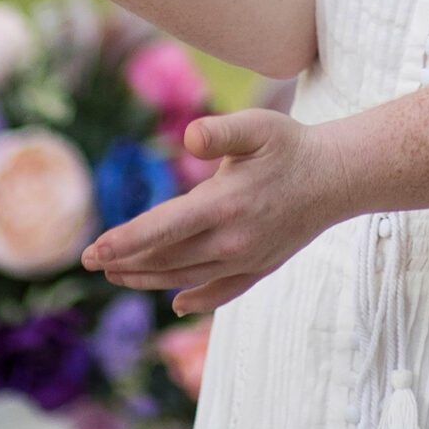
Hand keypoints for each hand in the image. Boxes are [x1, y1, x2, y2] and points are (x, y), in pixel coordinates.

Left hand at [81, 110, 348, 316]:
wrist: (338, 177)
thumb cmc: (292, 145)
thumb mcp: (257, 125)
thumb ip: (220, 130)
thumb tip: (189, 136)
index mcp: (224, 204)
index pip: (160, 230)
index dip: (122, 242)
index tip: (90, 253)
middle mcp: (232, 240)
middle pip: (165, 260)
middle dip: (125, 263)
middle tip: (92, 262)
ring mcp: (246, 259)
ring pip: (185, 278)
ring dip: (147, 279)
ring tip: (118, 276)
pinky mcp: (260, 268)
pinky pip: (221, 292)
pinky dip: (195, 300)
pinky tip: (176, 303)